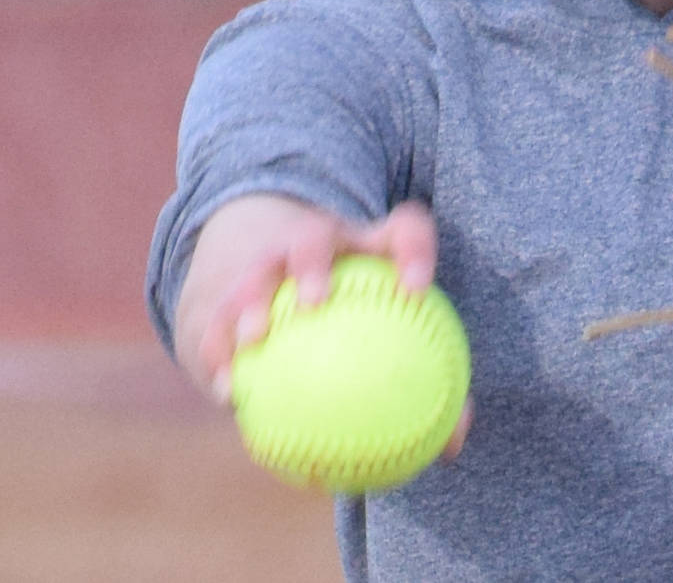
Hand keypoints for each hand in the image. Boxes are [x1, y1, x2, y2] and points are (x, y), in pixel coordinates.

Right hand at [177, 195, 472, 457]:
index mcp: (370, 246)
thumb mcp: (388, 339)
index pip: (404, 229)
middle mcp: (318, 242)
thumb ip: (425, 387)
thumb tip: (453, 444)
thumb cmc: (358, 322)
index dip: (413, 249)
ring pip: (257, 271)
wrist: (271, 282)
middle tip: (313, 302)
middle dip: (310, 264)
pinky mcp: (229, 288)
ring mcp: (269, 259)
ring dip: (252, 301)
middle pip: (313, 236)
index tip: (417, 291)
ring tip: (253, 339)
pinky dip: (220, 349)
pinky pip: (219, 316)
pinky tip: (227, 390)